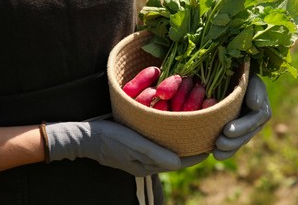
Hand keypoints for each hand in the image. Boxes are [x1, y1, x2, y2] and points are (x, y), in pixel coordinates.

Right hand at [45, 119, 206, 175]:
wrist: (86, 137)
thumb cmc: (111, 139)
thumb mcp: (134, 145)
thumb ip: (156, 155)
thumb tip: (179, 164)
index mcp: (148, 166)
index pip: (180, 163)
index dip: (196, 155)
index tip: (211, 144)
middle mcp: (147, 165)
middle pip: (176, 158)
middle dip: (191, 149)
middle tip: (205, 135)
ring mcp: (140, 158)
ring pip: (167, 153)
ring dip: (180, 144)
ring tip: (193, 132)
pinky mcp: (134, 150)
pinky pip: (157, 147)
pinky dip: (168, 140)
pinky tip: (171, 131)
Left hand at [213, 74, 271, 159]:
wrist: (226, 74)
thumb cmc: (236, 72)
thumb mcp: (247, 76)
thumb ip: (254, 88)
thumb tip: (255, 105)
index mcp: (261, 102)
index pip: (257, 116)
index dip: (243, 125)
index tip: (227, 130)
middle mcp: (257, 116)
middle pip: (249, 131)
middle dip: (235, 139)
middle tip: (219, 142)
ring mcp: (248, 124)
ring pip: (242, 139)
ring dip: (230, 147)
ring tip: (216, 152)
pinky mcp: (238, 130)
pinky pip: (235, 143)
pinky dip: (227, 151)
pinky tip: (216, 155)